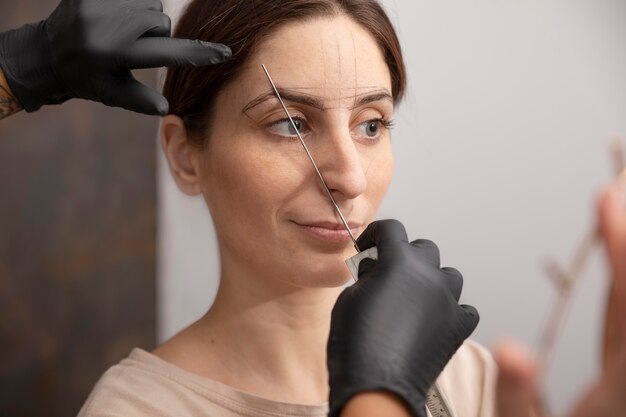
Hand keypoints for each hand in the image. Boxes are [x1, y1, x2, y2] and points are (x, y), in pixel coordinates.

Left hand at [0, 0, 230, 114]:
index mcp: (116, 54)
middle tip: (136, 46)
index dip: (198, 53)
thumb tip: (168, 108)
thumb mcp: (113, 95)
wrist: (45, 53)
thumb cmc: (85, 79)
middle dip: (157, 34)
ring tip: (123, 30)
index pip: (168, 52)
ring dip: (144, 16)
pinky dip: (131, 6)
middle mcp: (108, 25)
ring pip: (149, 4)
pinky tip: (115, 19)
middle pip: (160, 21)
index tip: (224, 52)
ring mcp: (98, 3)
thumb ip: (142, 101)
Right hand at [327, 219, 479, 416]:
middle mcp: (429, 275)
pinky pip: (462, 306)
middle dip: (404, 255)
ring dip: (430, 279)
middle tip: (387, 272)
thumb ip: (367, 275)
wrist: (377, 385)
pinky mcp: (458, 325)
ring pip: (447, 274)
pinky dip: (449, 309)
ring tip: (412, 296)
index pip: (391, 229)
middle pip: (423, 248)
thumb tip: (374, 269)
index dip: (376, 234)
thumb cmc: (357, 343)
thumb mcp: (350, 297)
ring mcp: (448, 300)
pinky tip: (432, 318)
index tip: (369, 244)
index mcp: (400, 261)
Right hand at [495, 183, 625, 416]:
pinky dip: (625, 293)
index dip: (619, 250)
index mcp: (616, 396)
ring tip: (615, 224)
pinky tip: (618, 273)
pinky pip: (625, 330)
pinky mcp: (624, 385)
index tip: (607, 202)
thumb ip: (518, 396)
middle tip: (614, 198)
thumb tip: (513, 347)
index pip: (624, 310)